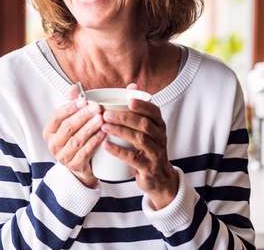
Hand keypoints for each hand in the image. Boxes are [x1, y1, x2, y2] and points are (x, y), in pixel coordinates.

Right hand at [43, 84, 105, 187]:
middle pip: (67, 127)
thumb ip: (72, 104)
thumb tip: (75, 86)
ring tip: (101, 119)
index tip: (84, 100)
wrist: (81, 167)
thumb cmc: (75, 139)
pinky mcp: (74, 165)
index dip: (70, 107)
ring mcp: (63, 156)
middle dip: (83, 116)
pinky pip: (85, 152)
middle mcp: (53, 144)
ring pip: (76, 140)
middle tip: (97, 108)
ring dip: (90, 128)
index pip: (57, 116)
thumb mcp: (71, 122)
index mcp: (49, 131)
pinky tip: (104, 134)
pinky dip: (95, 142)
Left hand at [101, 83, 178, 208]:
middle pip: (144, 124)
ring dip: (120, 131)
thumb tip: (132, 84)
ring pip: (140, 139)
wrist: (159, 179)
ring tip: (103, 126)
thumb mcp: (147, 129)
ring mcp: (156, 154)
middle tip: (105, 114)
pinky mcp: (149, 168)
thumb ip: (139, 109)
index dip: (143, 105)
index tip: (128, 99)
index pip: (154, 111)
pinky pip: (134, 159)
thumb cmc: (148, 149)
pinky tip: (106, 145)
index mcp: (159, 126)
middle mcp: (160, 138)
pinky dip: (119, 151)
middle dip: (124, 117)